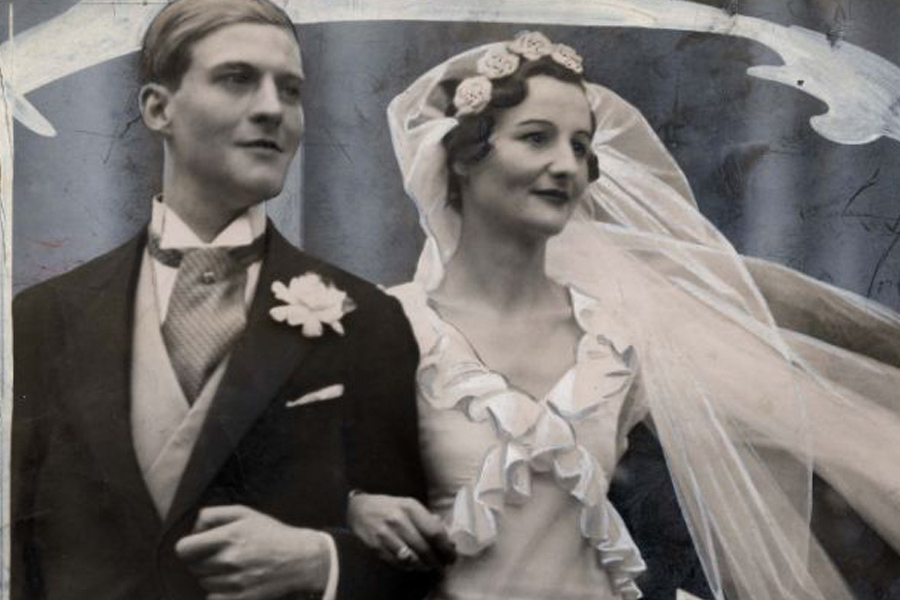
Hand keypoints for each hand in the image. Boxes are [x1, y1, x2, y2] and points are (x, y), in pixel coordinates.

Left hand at [175, 505, 329, 599]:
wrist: (300, 559)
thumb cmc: (271, 534)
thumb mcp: (245, 513)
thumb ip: (214, 514)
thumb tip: (193, 528)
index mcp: (228, 536)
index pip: (184, 549)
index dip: (187, 547)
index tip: (196, 546)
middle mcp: (229, 559)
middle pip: (192, 567)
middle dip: (202, 560)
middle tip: (219, 555)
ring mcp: (234, 582)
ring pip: (203, 582)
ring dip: (211, 576)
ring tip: (231, 568)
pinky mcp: (239, 599)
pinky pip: (212, 598)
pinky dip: (218, 592)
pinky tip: (232, 582)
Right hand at [347, 493, 455, 569]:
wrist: (358, 509)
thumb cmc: (390, 507)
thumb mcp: (409, 505)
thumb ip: (428, 520)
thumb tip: (448, 539)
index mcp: (410, 507)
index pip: (434, 531)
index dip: (446, 547)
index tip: (452, 555)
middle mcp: (398, 520)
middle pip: (424, 547)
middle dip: (437, 560)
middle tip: (443, 565)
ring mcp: (386, 534)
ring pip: (412, 558)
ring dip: (424, 565)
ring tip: (430, 566)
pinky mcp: (376, 547)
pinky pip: (398, 562)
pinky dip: (410, 566)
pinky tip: (414, 564)